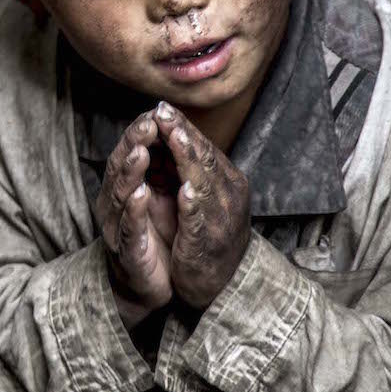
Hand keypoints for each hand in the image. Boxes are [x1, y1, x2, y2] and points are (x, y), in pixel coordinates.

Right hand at [95, 110, 171, 327]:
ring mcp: (119, 228)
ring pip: (122, 195)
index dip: (140, 133)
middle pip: (121, 168)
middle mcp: (115, 205)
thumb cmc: (152, 239)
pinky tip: (142, 194)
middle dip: (134, 144)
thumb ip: (157, 170)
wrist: (148, 288)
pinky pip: (129, 228)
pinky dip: (135, 211)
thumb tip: (168, 132)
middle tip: (148, 122)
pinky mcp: (129, 252)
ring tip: (143, 151)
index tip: (155, 111)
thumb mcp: (156, 198)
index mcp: (124, 189)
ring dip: (132, 172)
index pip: (129, 153)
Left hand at [153, 102, 250, 309]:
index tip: (162, 107)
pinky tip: (185, 190)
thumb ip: (196, 171)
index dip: (182, 127)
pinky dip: (193, 204)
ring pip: (204, 183)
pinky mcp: (208, 242)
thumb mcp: (207, 197)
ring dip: (188, 160)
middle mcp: (228, 196)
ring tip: (175, 137)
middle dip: (182, 134)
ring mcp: (220, 219)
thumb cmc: (210, 236)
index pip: (203, 148)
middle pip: (204, 158)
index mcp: (226, 182)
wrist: (222, 284)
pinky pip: (201, 220)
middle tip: (163, 112)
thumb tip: (177, 136)